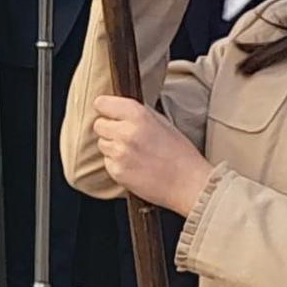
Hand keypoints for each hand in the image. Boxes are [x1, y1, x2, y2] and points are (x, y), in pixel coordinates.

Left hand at [91, 96, 216, 213]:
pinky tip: (134, 165)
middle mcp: (125, 132)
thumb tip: (118, 109)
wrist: (189, 184)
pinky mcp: (117, 172)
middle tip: (125, 136)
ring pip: (101, 144)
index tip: (109, 113)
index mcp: (137, 114)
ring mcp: (120, 153)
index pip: (102, 103)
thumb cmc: (180, 153)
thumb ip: (137, 114)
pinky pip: (107, 162)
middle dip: (109, 129)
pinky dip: (116, 164)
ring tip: (134, 153)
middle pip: (98, 125)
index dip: (106, 109)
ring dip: (112, 147)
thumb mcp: (162, 122)